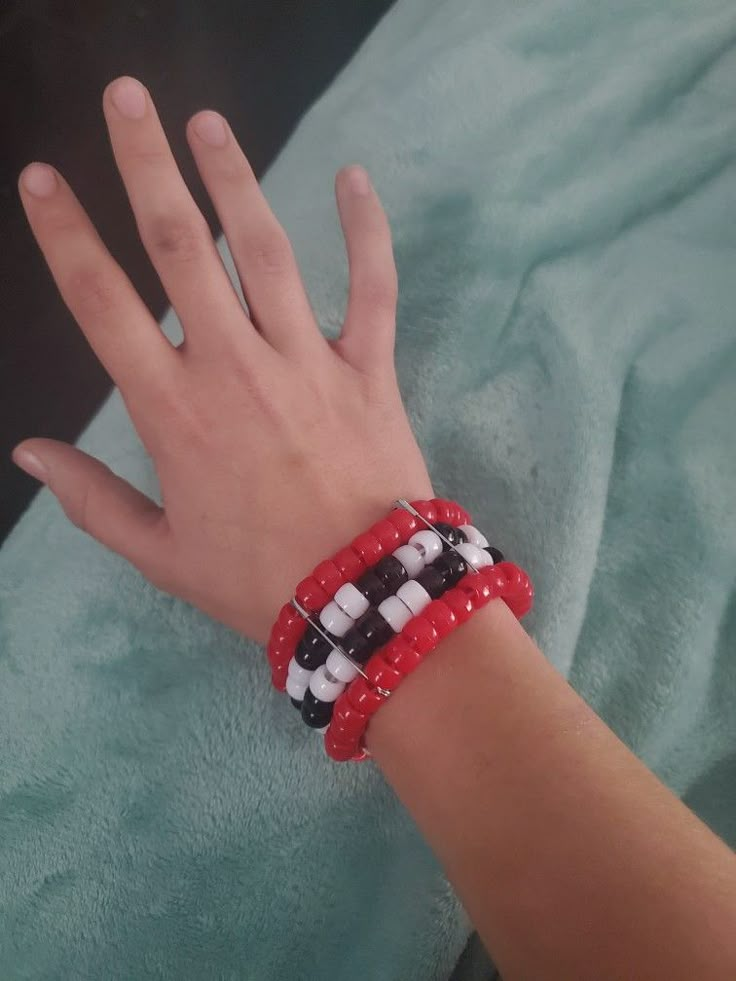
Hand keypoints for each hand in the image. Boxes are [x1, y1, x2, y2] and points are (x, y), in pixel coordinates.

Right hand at [12, 76, 431, 643]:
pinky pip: (372, 288)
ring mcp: (307, 363)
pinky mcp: (368, 370)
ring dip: (235, 180)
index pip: (103, 303)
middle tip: (126, 98)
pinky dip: (367, 232)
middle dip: (147, 167)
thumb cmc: (256, 579)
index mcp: (174, 410)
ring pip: (267, 253)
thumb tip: (30, 453)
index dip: (66, 233)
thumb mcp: (159, 551)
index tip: (42, 178)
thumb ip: (92, 499)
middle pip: (183, 249)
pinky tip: (354, 178)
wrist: (361, 601)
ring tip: (207, 123)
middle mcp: (235, 368)